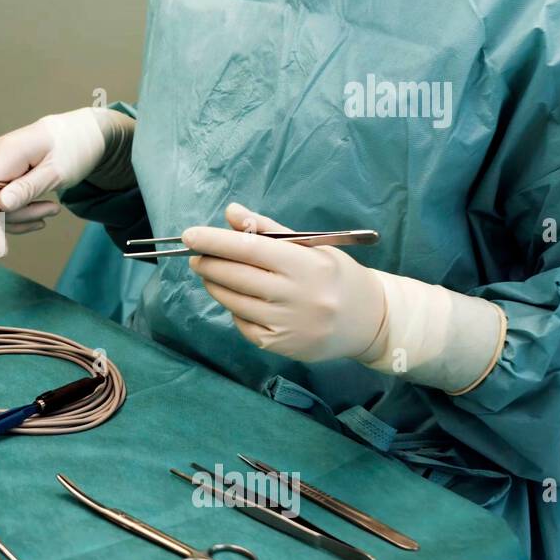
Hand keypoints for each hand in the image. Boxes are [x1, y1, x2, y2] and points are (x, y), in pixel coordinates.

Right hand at [0, 109, 107, 254]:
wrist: (83, 134)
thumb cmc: (75, 148)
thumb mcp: (57, 171)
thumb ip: (28, 188)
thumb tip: (1, 206)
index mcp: (7, 152)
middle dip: (22, 216)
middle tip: (53, 212)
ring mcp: (0, 166)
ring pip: (0, 207)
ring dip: (26, 215)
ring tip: (53, 209)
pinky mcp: (6, 174)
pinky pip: (7, 202)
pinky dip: (25, 211)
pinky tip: (44, 209)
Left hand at [183, 203, 385, 362]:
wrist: (370, 321)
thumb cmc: (336, 276)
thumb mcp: (312, 246)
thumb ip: (269, 230)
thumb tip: (232, 213)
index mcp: (306, 265)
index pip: (249, 249)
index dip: (215, 241)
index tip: (189, 235)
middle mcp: (296, 296)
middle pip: (235, 276)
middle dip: (208, 263)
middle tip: (196, 256)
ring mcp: (286, 325)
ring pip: (233, 301)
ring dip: (215, 285)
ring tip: (213, 273)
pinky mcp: (279, 346)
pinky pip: (242, 324)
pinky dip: (234, 309)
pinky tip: (241, 299)